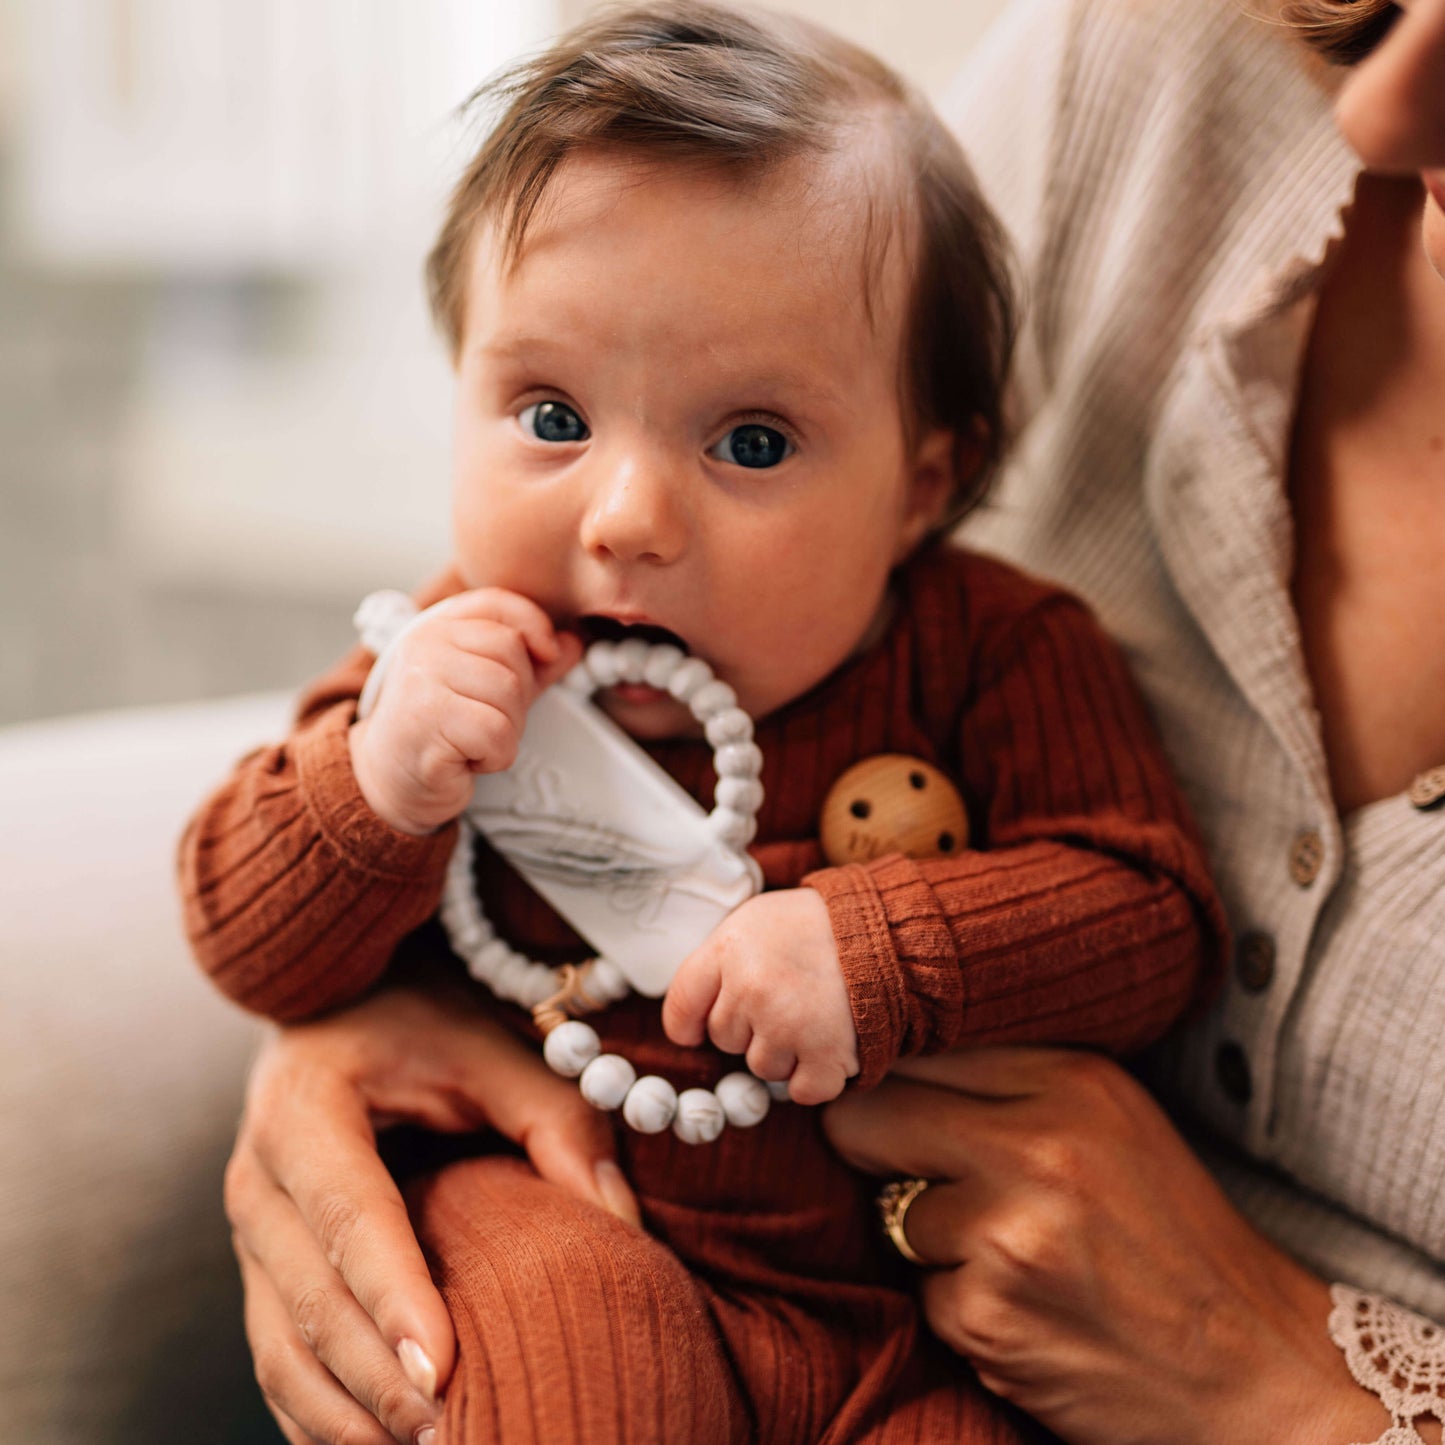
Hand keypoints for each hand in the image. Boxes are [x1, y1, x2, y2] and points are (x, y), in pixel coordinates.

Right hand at [225, 985, 639, 1444]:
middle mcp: (256, 1179)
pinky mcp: (260, 1272)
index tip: (443, 1369)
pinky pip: (277, 1363)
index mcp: (304, 1108)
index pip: (348, 1215)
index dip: (393, 1295)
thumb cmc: (420, 1018)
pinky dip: (321, 1418)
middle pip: (309, 1299)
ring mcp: (248, 1235)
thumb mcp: (490, 1046)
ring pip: (282, 1350)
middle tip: (453, 1434)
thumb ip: (555, 1120)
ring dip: (348, 1416)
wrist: (338, 1007)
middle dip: (378, 1379)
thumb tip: (619, 1221)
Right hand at [349, 588, 582, 835]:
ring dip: (506, 730)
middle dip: (517, 696)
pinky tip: (468, 758)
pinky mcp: (427, 719)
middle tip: (486, 721)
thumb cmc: (441, 733)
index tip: (548, 653)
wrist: (391, 782)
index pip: (497, 603)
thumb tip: (573, 643)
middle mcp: (424, 643)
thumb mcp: (488, 689)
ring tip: (474, 740)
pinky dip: (495, 755)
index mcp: (436, 626)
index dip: (533, 624)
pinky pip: (497, 731)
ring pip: (508, 692)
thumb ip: (529, 664)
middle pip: (511, 652)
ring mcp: (422, 679)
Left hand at [662, 888, 857, 1104]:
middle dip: (750, 1025)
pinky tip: (827, 1045)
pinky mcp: (827, 1054)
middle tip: (786, 994)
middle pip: (724, 1039)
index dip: (691, 1022)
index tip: (700, 1026)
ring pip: (761, 1067)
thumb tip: (686, 1023)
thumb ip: (714, 964)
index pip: (681, 1007)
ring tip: (811, 1011)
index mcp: (729, 950)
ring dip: (784, 1051)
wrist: (883, 930)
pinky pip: (802, 1091)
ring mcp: (789, 1025)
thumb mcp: (751, 921)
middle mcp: (753, 989)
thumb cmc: (811, 927)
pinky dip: (816, 1077)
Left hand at [824, 1048, 1421, 1444]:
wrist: (1258, 1369)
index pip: (914, 1052)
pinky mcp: (989, 1314)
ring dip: (936, 1246)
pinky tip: (1033, 1314)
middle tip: (908, 1175)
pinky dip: (964, 1310)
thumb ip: (1012, 1087)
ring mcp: (1008, 1234)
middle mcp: (1037, 1145)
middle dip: (869, 1148)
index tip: (876, 1100)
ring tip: (1021, 1260)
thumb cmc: (1174, 1239)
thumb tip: (883, 1065)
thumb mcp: (1111, 1122)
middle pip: (869, 1120)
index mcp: (1071, 1079)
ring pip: (894, 1217)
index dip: (881, 1082)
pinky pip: (924, 1296)